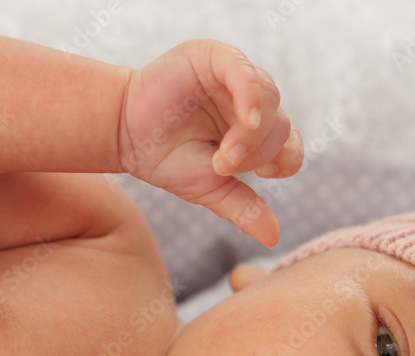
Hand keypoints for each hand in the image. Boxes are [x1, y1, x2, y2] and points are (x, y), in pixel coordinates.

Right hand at [118, 39, 303, 247]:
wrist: (124, 135)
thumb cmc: (165, 159)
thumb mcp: (210, 189)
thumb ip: (244, 208)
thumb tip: (274, 239)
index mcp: (255, 131)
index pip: (291, 146)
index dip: (283, 162)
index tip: (259, 175)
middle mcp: (250, 102)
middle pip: (281, 126)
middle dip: (257, 154)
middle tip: (222, 166)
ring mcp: (235, 76)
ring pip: (269, 101)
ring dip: (251, 136)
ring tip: (221, 156)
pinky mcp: (215, 57)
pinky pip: (246, 74)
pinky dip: (252, 98)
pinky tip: (246, 121)